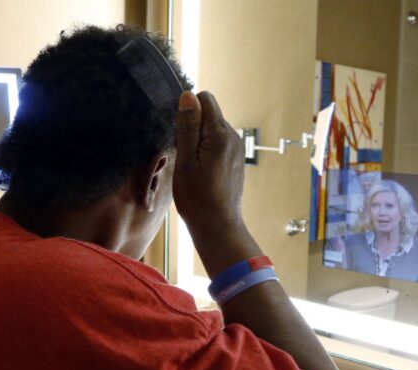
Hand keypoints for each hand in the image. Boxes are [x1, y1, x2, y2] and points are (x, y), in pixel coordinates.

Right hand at [173, 91, 245, 234]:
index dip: (188, 110)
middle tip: (185, 155)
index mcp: (220, 135)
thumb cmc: (198, 198)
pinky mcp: (236, 158)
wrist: (218, 226)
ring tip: (193, 166)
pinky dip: (206, 150)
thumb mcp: (185, 161)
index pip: (205, 99)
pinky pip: (218, 143)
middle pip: (208, 114)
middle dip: (192, 126)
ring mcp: (237, 148)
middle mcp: (233, 137)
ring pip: (212, 129)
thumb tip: (188, 96)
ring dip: (198, 140)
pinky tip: (201, 171)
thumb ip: (187, 127)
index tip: (180, 134)